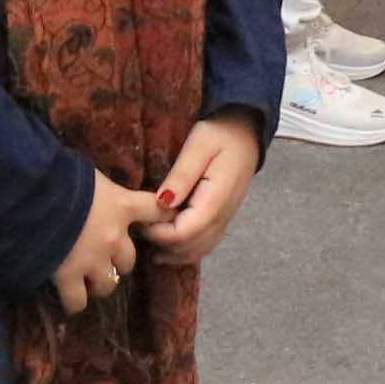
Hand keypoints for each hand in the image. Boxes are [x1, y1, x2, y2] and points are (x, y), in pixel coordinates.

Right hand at [54, 173, 154, 313]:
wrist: (28, 195)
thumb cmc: (55, 174)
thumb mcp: (84, 174)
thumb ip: (97, 189)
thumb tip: (92, 190)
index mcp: (120, 205)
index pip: (155, 211)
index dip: (161, 217)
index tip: (161, 220)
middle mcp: (113, 237)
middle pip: (128, 259)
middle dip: (116, 260)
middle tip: (99, 255)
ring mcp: (92, 260)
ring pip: (108, 284)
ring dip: (99, 282)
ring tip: (84, 278)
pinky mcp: (68, 277)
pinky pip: (78, 301)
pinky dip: (74, 301)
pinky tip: (67, 295)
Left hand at [146, 114, 263, 263]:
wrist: (246, 131)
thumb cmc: (220, 133)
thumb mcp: (199, 144)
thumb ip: (182, 174)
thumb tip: (162, 203)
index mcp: (216, 199)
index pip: (184, 233)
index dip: (158, 233)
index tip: (139, 219)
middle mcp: (223, 215)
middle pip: (190, 248)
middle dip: (162, 245)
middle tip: (138, 228)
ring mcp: (224, 219)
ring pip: (198, 251)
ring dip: (172, 251)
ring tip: (147, 239)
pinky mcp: (221, 218)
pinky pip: (204, 244)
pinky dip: (184, 248)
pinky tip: (165, 241)